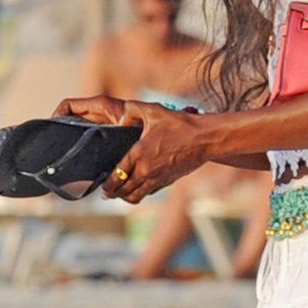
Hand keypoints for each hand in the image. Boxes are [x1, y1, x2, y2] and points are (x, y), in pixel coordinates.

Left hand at [53, 97, 206, 202]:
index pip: (116, 176)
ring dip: (125, 197)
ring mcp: (158, 179)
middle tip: (106, 192)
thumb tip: (119, 119)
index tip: (102, 184)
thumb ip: (131, 110)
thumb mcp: (153, 110)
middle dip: (112, 193)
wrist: (205, 139)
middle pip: (123, 191)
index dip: (106, 183)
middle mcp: (146, 171)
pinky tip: (138, 187)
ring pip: (136, 196)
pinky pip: (149, 193)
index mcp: (138, 154)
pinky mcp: (168, 182)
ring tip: (119, 194)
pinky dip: (140, 193)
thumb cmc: (180, 124)